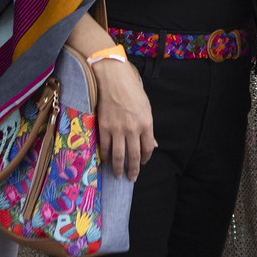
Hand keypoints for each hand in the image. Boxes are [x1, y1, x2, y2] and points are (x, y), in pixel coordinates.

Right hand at [91, 57, 155, 180]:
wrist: (114, 78)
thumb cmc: (132, 90)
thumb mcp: (146, 108)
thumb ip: (148, 128)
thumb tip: (153, 145)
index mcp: (146, 123)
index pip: (147, 148)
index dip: (145, 159)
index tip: (143, 164)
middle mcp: (133, 129)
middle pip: (134, 156)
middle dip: (133, 170)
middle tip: (131, 178)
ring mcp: (117, 129)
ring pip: (118, 155)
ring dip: (118, 168)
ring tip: (118, 175)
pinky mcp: (104, 127)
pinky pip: (105, 146)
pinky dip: (105, 156)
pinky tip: (106, 161)